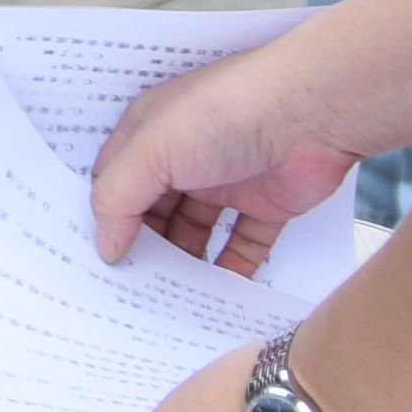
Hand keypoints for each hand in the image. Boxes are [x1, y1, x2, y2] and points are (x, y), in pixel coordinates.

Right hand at [91, 41, 377, 278]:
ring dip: (183, 262)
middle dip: (143, 246)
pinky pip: (244, 244)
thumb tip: (104, 246)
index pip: (116, 182)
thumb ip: (118, 198)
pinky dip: (231, 269)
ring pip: (196, 231)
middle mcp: (184, 157)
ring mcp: (226, 181)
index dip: (106, 218)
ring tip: (168, 299)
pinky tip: (216, 296)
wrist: (311, 112)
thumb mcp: (151, 151)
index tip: (101, 260)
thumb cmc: (224, 113)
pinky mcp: (266, 204)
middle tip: (130, 290)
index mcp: (149, 134)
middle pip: (154, 212)